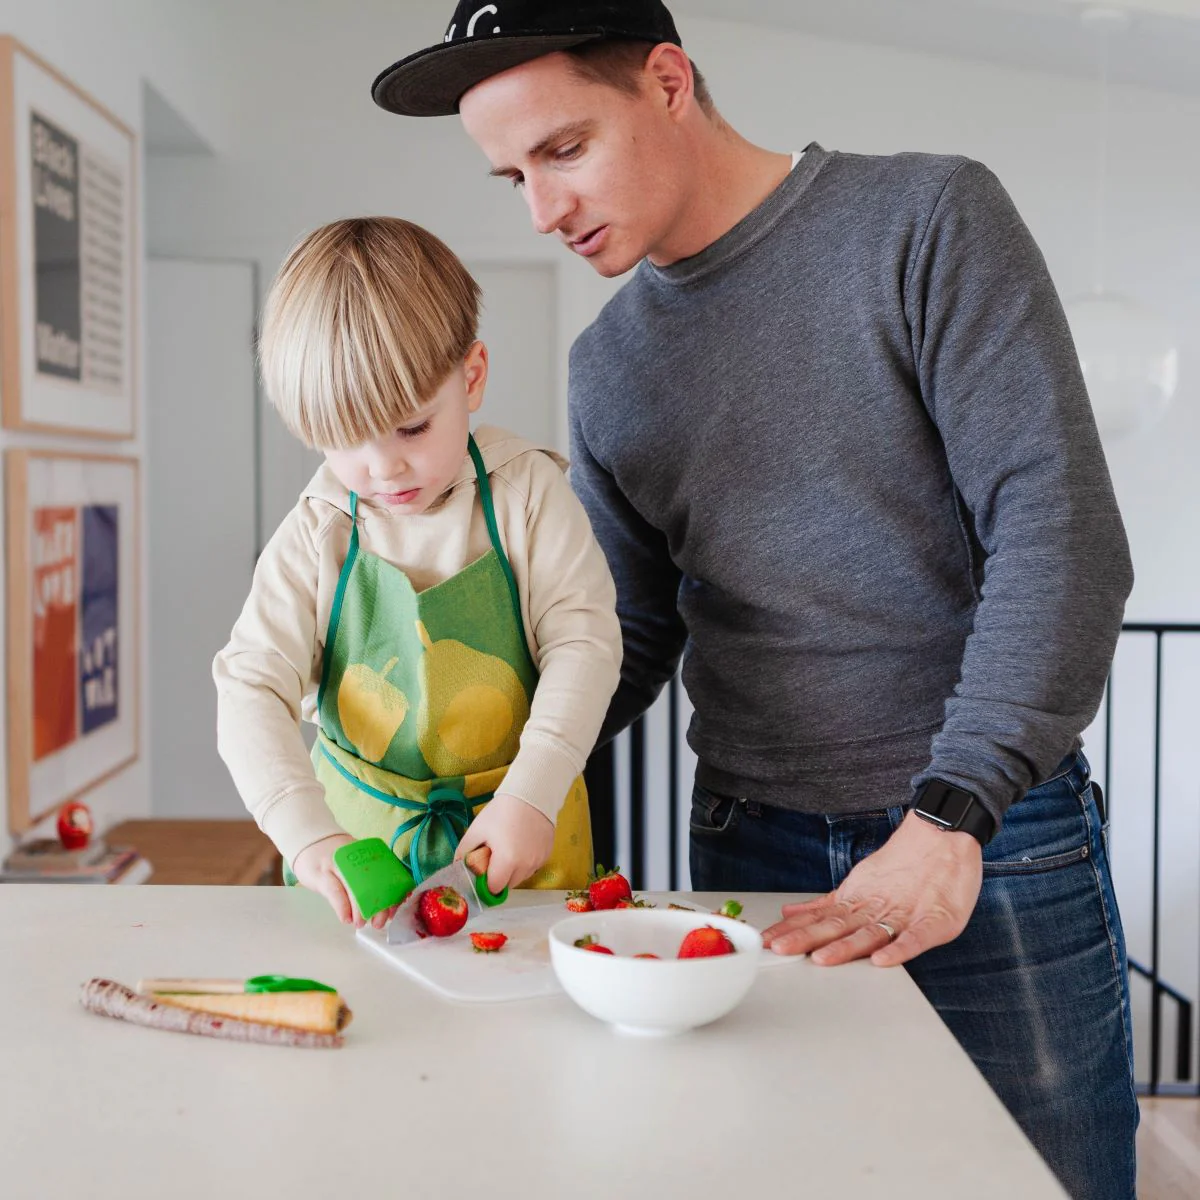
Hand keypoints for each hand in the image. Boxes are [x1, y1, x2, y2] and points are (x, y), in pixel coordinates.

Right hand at [292, 833, 400, 930]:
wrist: (310, 842)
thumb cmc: (337, 857)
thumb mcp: (357, 862)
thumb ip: (372, 877)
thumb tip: (388, 904)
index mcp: (369, 854)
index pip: (388, 874)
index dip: (394, 894)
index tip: (394, 910)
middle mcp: (355, 856)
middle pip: (373, 882)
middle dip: (379, 905)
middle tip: (379, 922)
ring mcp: (338, 863)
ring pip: (355, 887)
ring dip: (360, 910)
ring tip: (361, 923)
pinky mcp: (321, 872)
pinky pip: (334, 891)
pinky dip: (342, 907)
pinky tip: (346, 918)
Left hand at [455, 794, 553, 892]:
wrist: (530, 794)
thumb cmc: (501, 811)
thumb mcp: (477, 829)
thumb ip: (464, 852)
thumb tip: (458, 867)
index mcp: (507, 861)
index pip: (494, 888)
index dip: (485, 882)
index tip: (482, 870)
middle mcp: (526, 865)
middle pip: (508, 885)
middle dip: (499, 876)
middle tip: (494, 857)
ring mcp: (539, 861)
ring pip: (521, 877)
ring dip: (513, 870)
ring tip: (508, 848)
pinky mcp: (547, 854)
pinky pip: (532, 867)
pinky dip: (525, 862)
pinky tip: (521, 844)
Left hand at [761, 811, 983, 966]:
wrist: (944, 833)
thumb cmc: (905, 863)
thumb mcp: (861, 883)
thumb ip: (829, 903)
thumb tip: (792, 913)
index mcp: (858, 901)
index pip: (820, 920)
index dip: (795, 931)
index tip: (768, 942)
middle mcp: (876, 908)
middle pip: (838, 926)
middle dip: (808, 939)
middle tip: (782, 949)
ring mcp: (905, 914)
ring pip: (871, 933)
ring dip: (846, 947)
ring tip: (822, 958)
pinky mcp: (935, 921)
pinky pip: (916, 939)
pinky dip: (900, 949)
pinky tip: (883, 960)